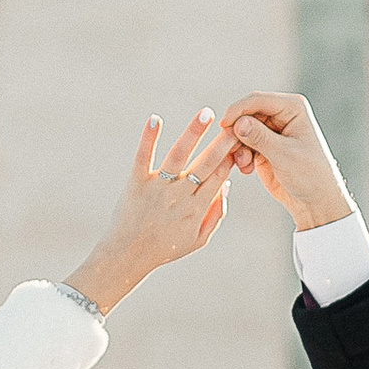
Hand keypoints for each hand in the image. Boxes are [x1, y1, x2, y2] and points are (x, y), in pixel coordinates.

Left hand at [64, 112, 236, 315]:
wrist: (127, 256)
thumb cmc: (165, 248)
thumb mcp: (198, 240)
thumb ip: (216, 214)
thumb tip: (227, 185)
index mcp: (197, 208)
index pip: (220, 176)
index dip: (232, 156)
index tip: (241, 139)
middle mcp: (180, 196)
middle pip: (206, 163)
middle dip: (222, 142)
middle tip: (235, 122)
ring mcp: (158, 188)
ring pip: (179, 155)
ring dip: (194, 132)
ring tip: (207, 113)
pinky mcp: (136, 183)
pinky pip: (143, 157)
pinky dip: (149, 138)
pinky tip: (155, 119)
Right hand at [221, 91, 357, 233]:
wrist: (315, 200)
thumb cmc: (309, 175)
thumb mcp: (285, 156)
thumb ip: (260, 138)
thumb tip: (238, 123)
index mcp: (292, 108)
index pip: (258, 100)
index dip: (238, 110)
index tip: (223, 126)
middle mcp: (281, 114)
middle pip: (246, 114)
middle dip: (236, 132)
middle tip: (231, 152)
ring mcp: (270, 130)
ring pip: (241, 130)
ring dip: (238, 146)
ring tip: (244, 165)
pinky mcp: (262, 145)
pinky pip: (242, 144)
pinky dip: (240, 155)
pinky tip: (247, 170)